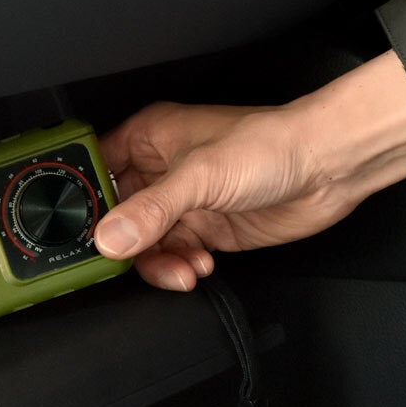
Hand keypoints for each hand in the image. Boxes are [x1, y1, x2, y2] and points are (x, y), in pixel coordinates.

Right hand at [94, 50, 405, 290]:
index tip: (76, 231)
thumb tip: (108, 239)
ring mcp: (181, 203)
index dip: (81, 201)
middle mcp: (159, 170)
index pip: (94, 170)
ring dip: (157, 262)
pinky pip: (172, 257)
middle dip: (121, 243)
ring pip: (143, 243)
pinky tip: (200, 266)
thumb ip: (151, 210)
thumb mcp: (200, 176)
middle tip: (127, 261)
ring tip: (182, 266)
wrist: (329, 167)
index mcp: (147, 138)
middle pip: (114, 215)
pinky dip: (179, 268)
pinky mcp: (204, 230)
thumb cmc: (271, 145)